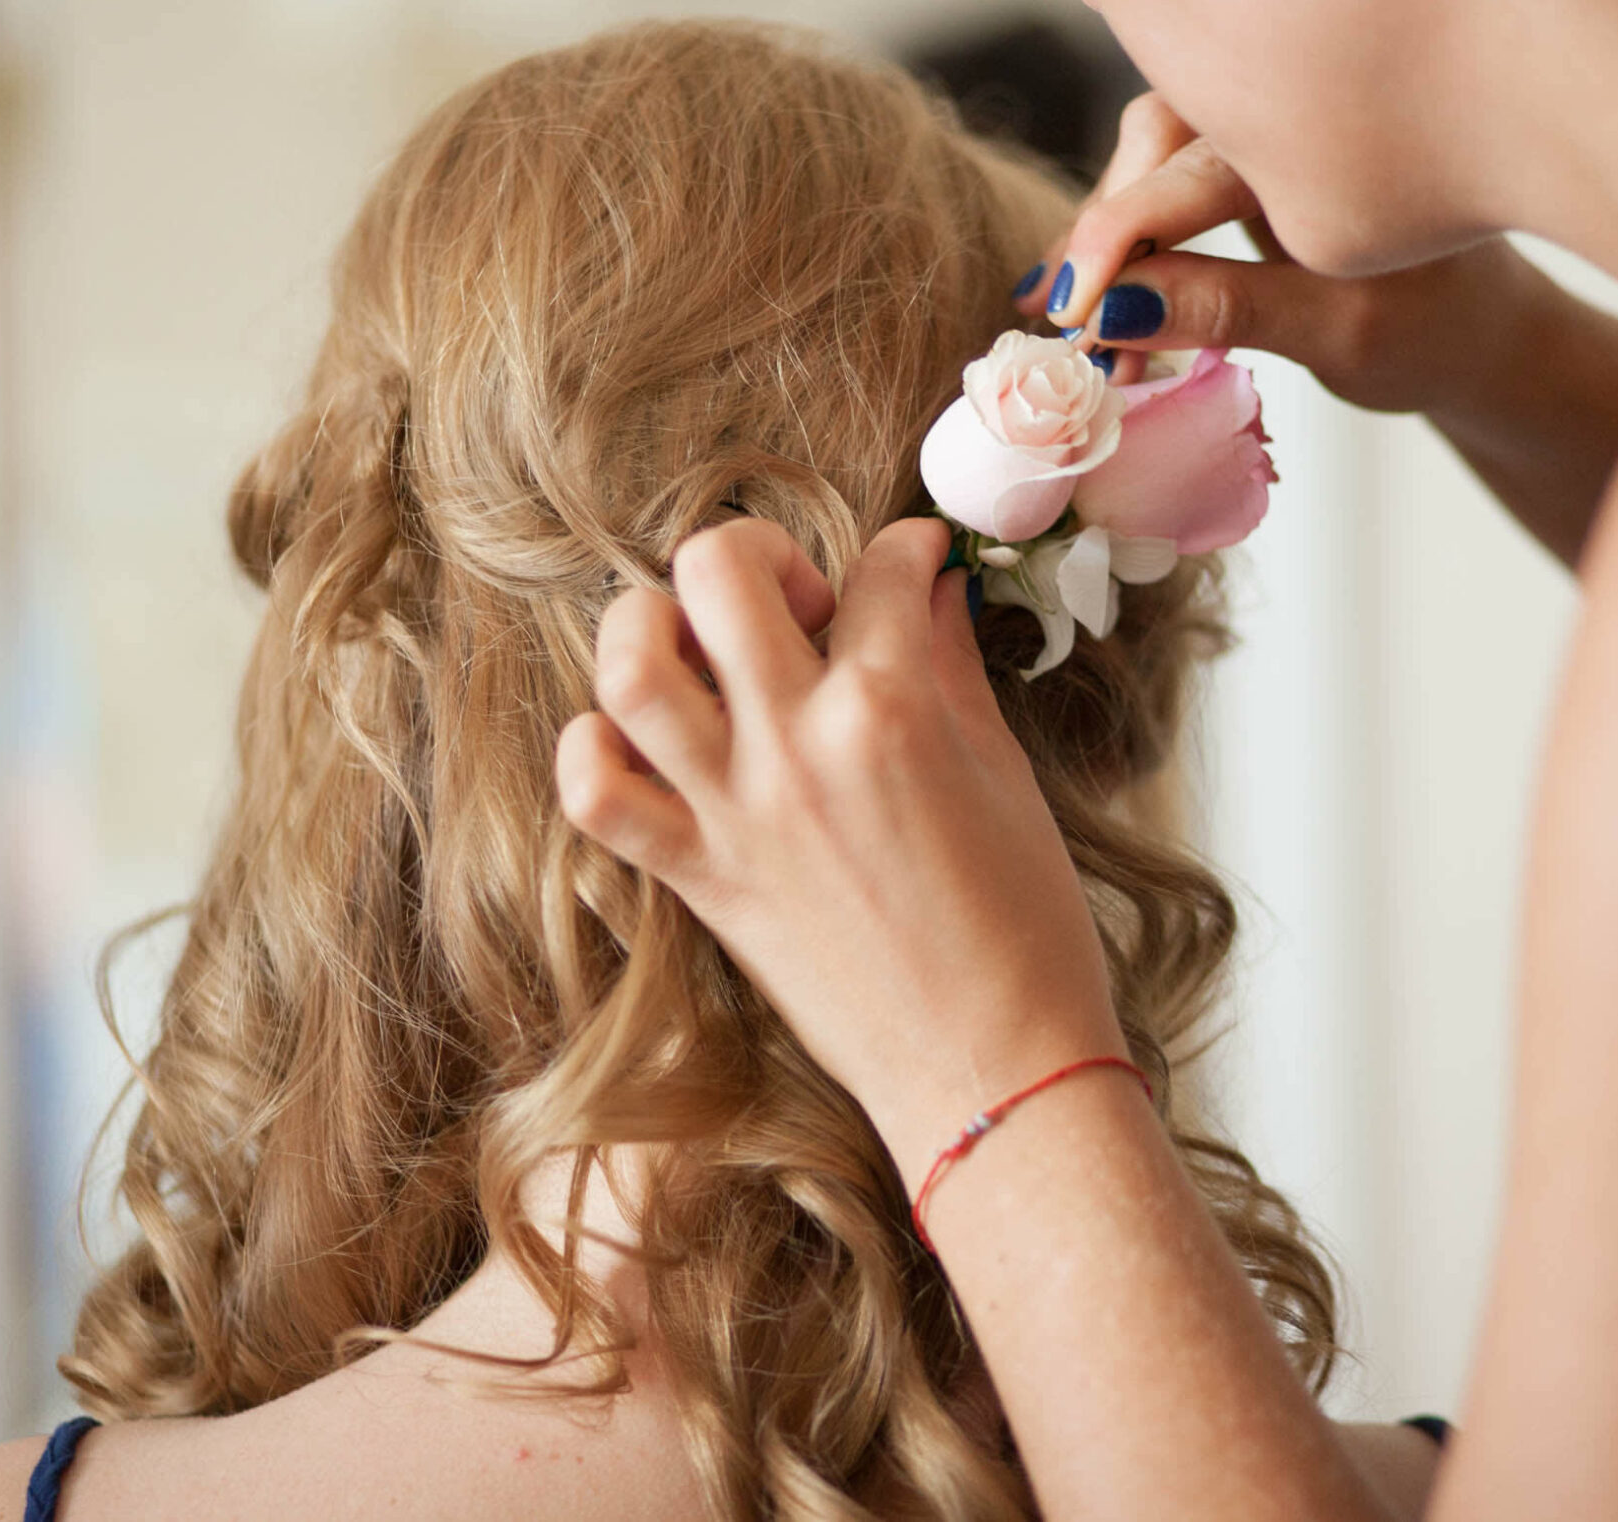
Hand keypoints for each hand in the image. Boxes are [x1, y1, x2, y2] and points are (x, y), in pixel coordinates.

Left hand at [554, 516, 1129, 1180]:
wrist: (993, 1067)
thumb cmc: (1021, 930)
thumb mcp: (1003, 776)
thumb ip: (951, 668)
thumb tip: (932, 591)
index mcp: (890, 711)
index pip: (880, 570)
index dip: (908, 550)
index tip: (914, 563)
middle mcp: (797, 747)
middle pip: (720, 571)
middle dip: (758, 551)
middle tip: (800, 603)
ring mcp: (735, 813)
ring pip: (630, 664)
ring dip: (654, 625)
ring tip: (705, 652)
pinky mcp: (698, 879)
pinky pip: (595, 795)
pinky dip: (596, 751)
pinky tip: (648, 744)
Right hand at [1019, 92, 1551, 416]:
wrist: (1490, 331)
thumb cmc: (1439, 331)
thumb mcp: (1341, 333)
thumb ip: (1228, 307)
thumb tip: (1112, 304)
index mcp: (1332, 132)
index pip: (1192, 168)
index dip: (1114, 236)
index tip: (1069, 306)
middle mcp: (1295, 105)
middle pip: (1156, 137)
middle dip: (1104, 233)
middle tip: (1068, 327)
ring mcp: (1264, 127)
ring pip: (1151, 155)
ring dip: (1109, 241)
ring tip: (1086, 336)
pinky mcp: (1244, 156)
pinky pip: (1166, 176)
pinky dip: (1129, 241)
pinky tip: (1098, 300)